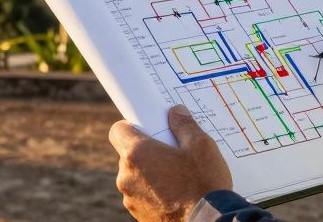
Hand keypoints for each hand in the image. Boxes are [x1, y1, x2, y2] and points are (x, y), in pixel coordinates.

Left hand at [108, 104, 231, 221]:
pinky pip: (142, 196)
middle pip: (128, 155)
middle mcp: (127, 177)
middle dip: (146, 151)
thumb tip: (176, 111)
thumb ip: (184, 125)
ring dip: (150, 174)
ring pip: (135, 177)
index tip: (148, 129)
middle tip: (171, 153)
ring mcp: (131, 199)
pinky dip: (154, 193)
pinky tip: (176, 195)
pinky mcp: (139, 216)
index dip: (132, 126)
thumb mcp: (201, 146)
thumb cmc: (204, 183)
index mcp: (137, 154)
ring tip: (177, 177)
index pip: (118, 130)